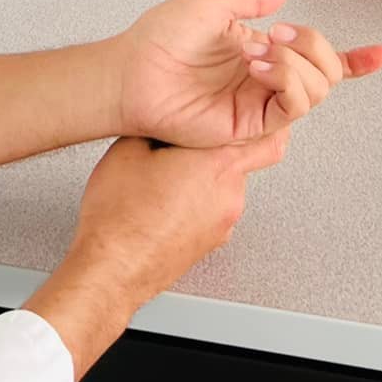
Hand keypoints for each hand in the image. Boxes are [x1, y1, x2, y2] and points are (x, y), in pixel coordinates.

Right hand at [24, 133, 290, 379]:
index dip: (259, 120)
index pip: (270, 136)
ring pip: (222, 186)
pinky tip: (160, 202)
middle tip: (179, 145)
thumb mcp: (129, 147)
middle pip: (239, 159)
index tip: (245, 112)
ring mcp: (222, 224)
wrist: (111, 269)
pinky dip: (192, 203)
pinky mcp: (209, 243)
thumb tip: (166, 119)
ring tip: (161, 178)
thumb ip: (160, 124)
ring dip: (200, 178)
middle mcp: (230, 196)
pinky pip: (209, 211)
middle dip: (212, 148)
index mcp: (219, 165)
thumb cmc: (120, 218)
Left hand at [111, 0, 381, 147]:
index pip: (316, 57)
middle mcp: (266, 76)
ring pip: (317, 89)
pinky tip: (260, 68)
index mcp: (261, 48)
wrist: (133, 71)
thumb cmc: (161, 37)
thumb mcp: (210, 2)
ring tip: (261, 53)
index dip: (354, 59)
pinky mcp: (250, 124)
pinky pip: (292, 108)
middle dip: (317, 45)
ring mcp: (260, 101)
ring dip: (298, 64)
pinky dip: (288, 83)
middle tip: (279, 33)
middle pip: (326, 69)